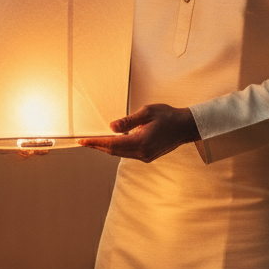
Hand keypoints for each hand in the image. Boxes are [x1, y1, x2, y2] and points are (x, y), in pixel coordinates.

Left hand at [77, 103, 198, 162]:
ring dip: (106, 148)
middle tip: (83, 142)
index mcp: (141, 141)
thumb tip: (112, 127)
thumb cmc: (168, 116)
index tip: (83, 141)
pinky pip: (127, 153)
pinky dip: (117, 148)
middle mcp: (142, 152)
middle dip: (97, 146)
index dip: (96, 142)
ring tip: (94, 142)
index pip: (112, 143)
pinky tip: (112, 142)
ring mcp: (145, 156)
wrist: (185, 127)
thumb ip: (128, 121)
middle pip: (113, 151)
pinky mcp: (147, 156)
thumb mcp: (147, 112)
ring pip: (120, 153)